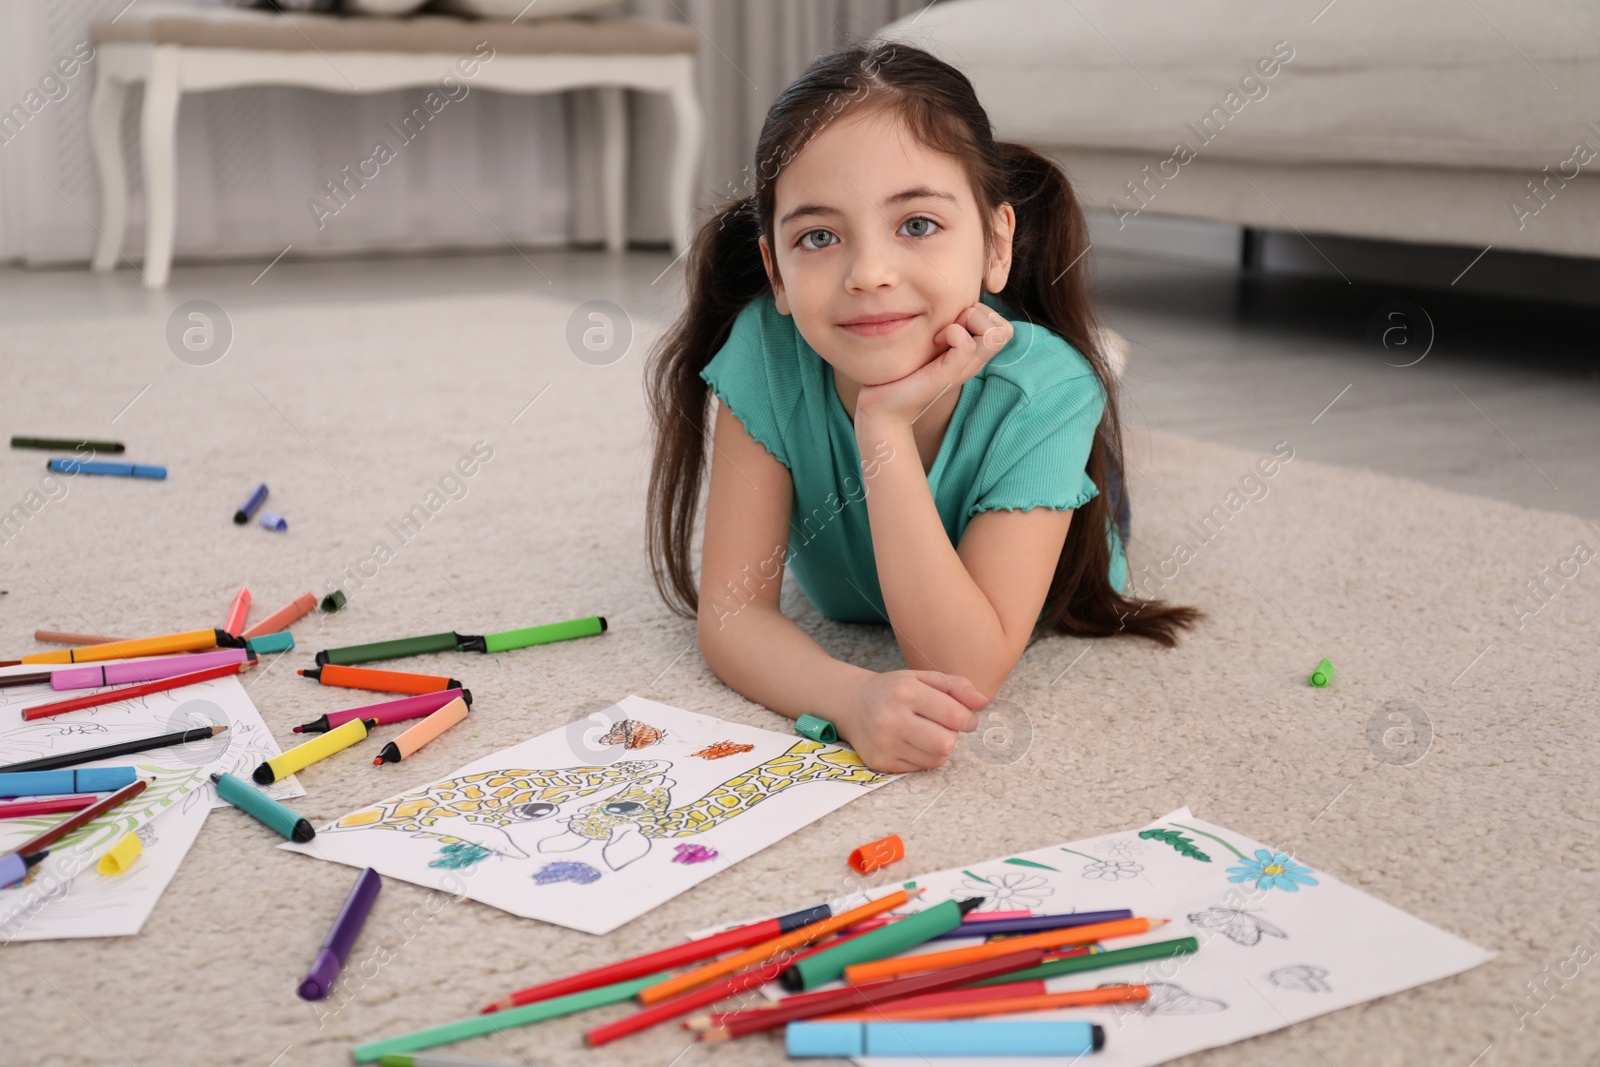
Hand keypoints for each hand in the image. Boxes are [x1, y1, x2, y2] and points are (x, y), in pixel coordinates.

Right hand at [834, 670, 986, 772]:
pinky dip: (923, 757)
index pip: (956, 716)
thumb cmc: (894, 690)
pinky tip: (911, 742)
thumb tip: (983, 702)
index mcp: (905, 691)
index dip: (969, 719)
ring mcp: (884, 743)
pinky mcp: (880, 762)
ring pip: (936, 759)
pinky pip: (920, 768)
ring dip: (939, 748)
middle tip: (942, 726)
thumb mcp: (923, 678)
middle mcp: (891, 718)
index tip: (964, 717)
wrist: (852, 704)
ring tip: (925, 733)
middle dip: (952, 735)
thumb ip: (956, 687)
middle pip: (946, 743)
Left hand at [854, 303, 1014, 427]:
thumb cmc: (905, 370)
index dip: (982, 314)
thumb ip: (948, 325)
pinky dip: (952, 332)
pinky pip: (966, 343)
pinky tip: (934, 340)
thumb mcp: (933, 343)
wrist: (884, 406)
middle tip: (948, 325)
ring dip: (968, 321)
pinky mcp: (948, 375)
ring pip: (995, 333)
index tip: (953, 320)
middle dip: (977, 315)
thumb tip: (956, 302)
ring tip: (941, 334)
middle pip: (1005, 329)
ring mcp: (964, 370)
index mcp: (974, 355)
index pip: (1003, 326)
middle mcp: (974, 363)